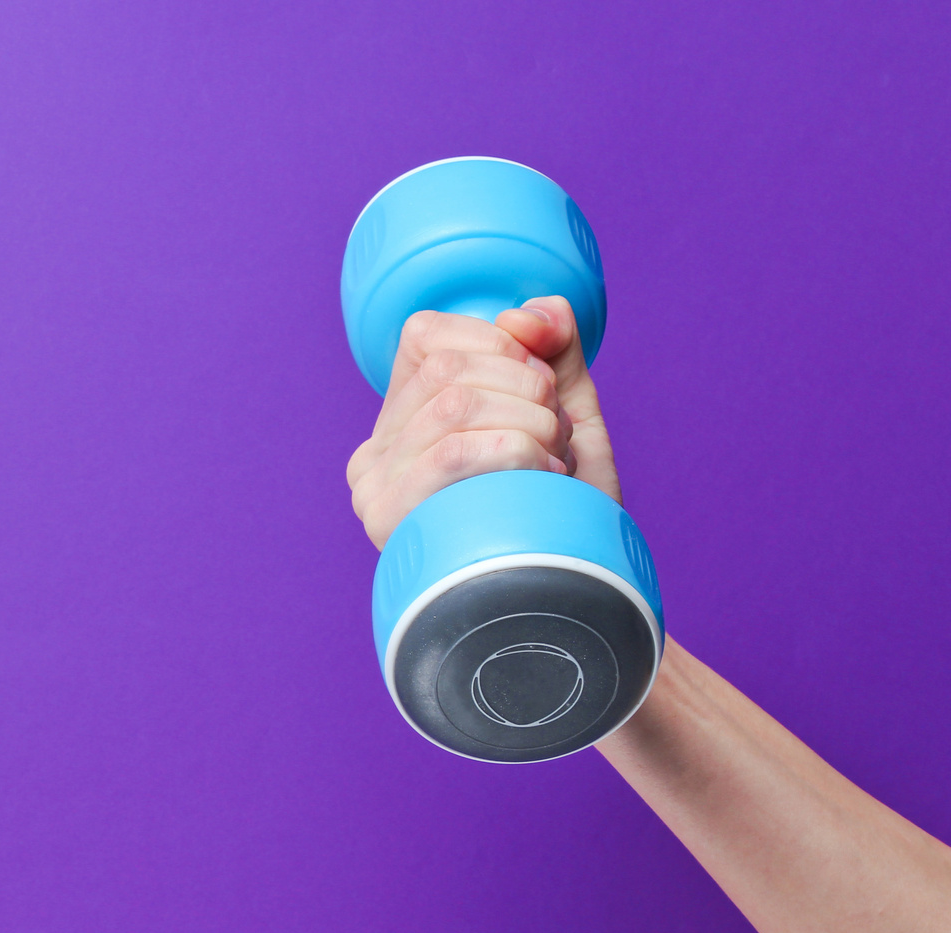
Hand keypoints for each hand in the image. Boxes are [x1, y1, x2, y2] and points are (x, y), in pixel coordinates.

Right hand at [344, 296, 620, 548]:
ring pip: (454, 404)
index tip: (542, 391)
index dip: (499, 344)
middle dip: (527, 389)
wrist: (579, 601)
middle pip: (448, 369)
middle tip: (557, 436)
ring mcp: (374, 492)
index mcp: (399, 422)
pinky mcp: (391, 523)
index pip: (426, 336)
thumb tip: (532, 312)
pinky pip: (451, 451)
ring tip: (553, 461)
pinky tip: (542, 479)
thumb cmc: (568, 512)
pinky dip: (515, 451)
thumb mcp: (566, 414)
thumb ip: (551, 350)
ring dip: (530, 423)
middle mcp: (372, 455)